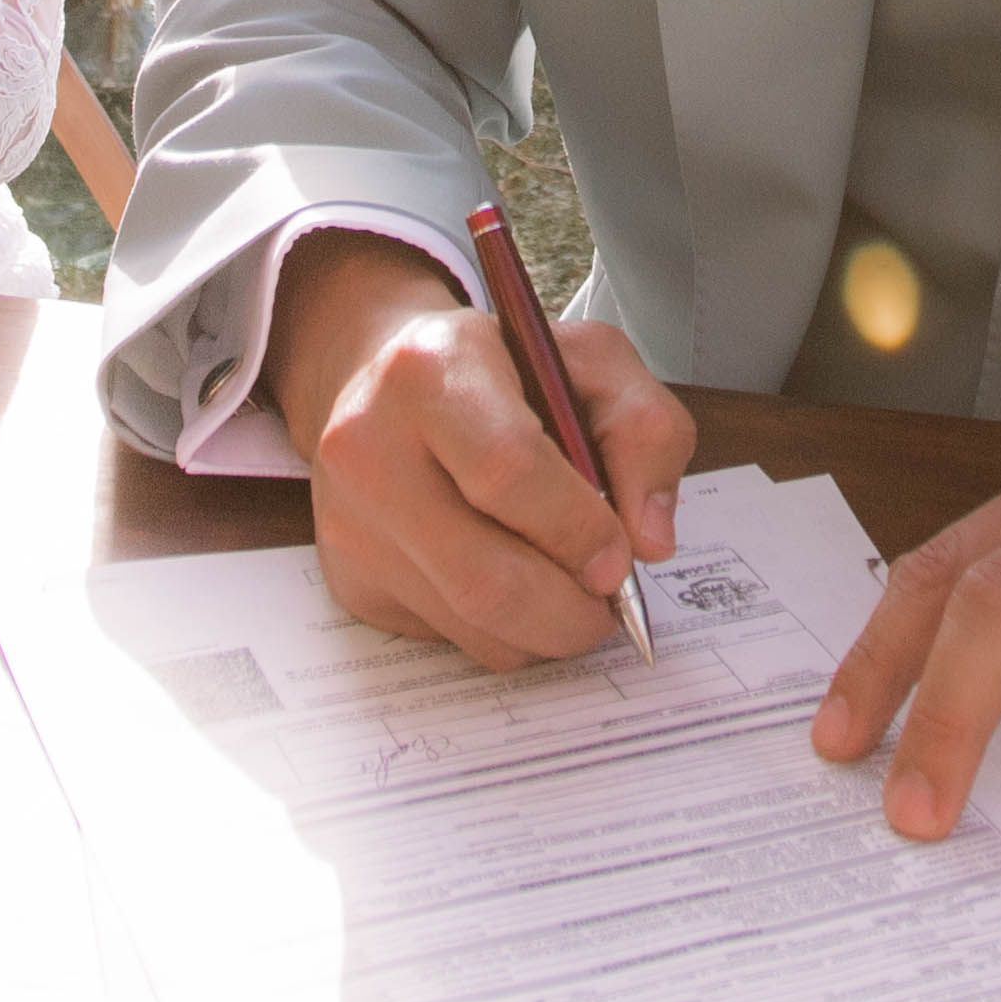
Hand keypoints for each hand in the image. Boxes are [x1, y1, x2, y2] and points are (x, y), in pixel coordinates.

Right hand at [274, 233, 693, 664]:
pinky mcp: (350, 578)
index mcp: (431, 371)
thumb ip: (646, 432)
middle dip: (571, 612)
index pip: (507, 471)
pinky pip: (447, 639)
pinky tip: (512, 578)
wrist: (384, 379)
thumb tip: (649, 542)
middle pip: (485, 577)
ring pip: (471, 624)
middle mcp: (368, 448)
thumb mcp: (592, 362)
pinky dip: (502, 630)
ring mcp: (351, 522)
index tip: (620, 556)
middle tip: (608, 603)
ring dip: (544, 630)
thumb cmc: (502, 371)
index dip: (578, 529)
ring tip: (570, 588)